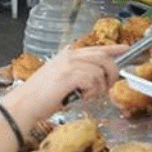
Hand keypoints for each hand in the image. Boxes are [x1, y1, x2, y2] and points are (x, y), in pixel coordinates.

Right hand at [7, 44, 128, 119]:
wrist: (25, 104)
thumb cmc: (41, 96)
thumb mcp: (61, 79)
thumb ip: (78, 74)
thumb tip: (98, 78)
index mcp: (68, 54)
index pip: (96, 48)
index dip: (113, 48)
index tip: (125, 49)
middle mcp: (70, 56)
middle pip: (103, 57)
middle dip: (111, 73)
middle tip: (108, 86)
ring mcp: (70, 64)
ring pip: (100, 71)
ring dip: (98, 88)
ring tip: (85, 95)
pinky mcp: (71, 75)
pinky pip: (94, 81)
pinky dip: (91, 92)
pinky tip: (80, 96)